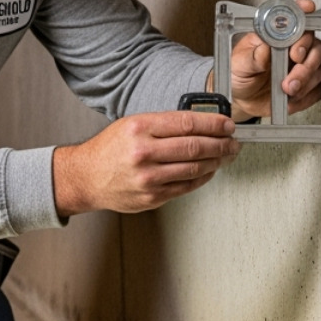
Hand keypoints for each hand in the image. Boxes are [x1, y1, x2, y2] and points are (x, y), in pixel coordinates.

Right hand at [53, 111, 238, 216]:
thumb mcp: (132, 124)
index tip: (227, 124)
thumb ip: (165, 124)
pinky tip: (209, 170)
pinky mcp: (152, 197)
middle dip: (221, 143)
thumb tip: (202, 123)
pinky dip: (203, 177)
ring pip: (195, 168)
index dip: (214, 123)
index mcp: (139, 128)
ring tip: (225, 155)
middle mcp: (143, 153)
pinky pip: (187, 187)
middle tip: (233, 141)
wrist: (87, 177)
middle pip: (195, 146)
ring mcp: (148, 178)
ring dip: (217, 161)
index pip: (187, 123)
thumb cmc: (110, 150)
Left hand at [221, 0, 320, 119]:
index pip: (295, 19)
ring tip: (286, 88)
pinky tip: (291, 95)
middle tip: (294, 66)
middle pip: (315, 45)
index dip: (304, 13)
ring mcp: (301, 66)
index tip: (307, 12)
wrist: (241, 99)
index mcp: (276, 36)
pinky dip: (306, 93)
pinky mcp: (306, 85)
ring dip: (304, 79)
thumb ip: (254, 56)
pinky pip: (317, 88)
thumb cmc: (239, 75)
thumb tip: (268, 45)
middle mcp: (292, 48)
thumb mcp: (239, 64)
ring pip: (318, 68)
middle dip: (306, 58)